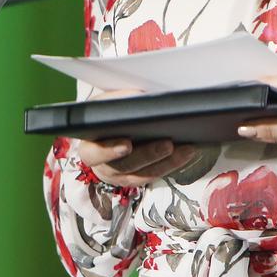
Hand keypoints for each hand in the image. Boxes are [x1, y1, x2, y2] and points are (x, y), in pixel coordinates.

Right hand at [74, 89, 197, 186]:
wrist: (104, 134)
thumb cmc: (103, 118)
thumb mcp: (103, 106)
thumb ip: (116, 102)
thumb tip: (140, 96)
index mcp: (89, 148)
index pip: (94, 153)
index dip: (110, 150)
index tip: (127, 144)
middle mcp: (103, 168)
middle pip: (126, 165)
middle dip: (149, 154)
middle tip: (167, 144)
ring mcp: (121, 177)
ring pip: (145, 174)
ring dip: (168, 161)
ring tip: (186, 148)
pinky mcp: (138, 179)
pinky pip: (156, 175)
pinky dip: (173, 164)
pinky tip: (187, 152)